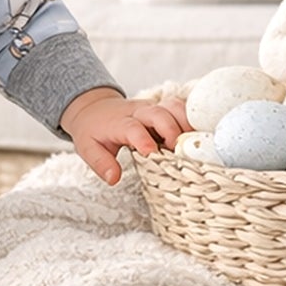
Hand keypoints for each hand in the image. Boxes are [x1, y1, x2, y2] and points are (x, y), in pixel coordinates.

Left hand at [60, 88, 188, 184]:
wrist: (94, 109)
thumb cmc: (93, 131)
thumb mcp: (88, 148)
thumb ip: (101, 163)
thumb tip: (113, 178)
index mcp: (119, 123)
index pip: (133, 128)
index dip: (143, 139)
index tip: (151, 153)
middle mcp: (138, 112)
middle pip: (160, 113)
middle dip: (172, 131)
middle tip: (178, 153)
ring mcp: (153, 108)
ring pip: (175, 107)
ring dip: (187, 124)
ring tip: (193, 145)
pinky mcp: (163, 108)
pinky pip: (182, 109)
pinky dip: (191, 121)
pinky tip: (196, 137)